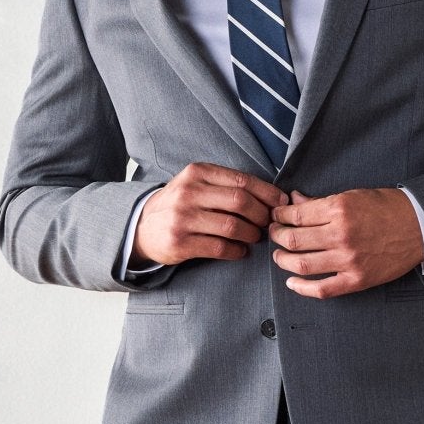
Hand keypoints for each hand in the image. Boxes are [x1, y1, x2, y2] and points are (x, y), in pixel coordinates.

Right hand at [131, 162, 282, 266]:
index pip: (242, 180)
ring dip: (251, 235)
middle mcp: (189, 193)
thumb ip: (226, 185)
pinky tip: (240, 251)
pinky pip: (220, 247)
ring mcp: (182, 218)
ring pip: (232, 226)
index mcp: (197, 173)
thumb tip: (271, 196)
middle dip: (262, 215)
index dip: (267, 193)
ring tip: (255, 237)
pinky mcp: (179, 242)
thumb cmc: (180, 205)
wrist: (143, 226)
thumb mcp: (197, 184)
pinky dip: (237, 251)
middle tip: (268, 224)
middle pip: (240, 202)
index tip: (280, 203)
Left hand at [269, 187, 423, 298]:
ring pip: (302, 264)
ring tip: (279, 256)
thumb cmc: (387, 208)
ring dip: (283, 260)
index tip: (276, 216)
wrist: (420, 227)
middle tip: (274, 234)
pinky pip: (322, 289)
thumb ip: (321, 202)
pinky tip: (292, 282)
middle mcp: (341, 235)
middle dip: (277, 236)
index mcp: (339, 209)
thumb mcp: (353, 196)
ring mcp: (348, 260)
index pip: (296, 215)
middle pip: (294, 239)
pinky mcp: (356, 280)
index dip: (280, 216)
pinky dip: (302, 288)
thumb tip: (293, 200)